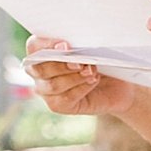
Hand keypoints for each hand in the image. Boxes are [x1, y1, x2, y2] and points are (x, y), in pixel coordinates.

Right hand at [23, 37, 137, 119]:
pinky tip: (93, 80)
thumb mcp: (90, 47)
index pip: (34, 46)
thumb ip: (77, 45)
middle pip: (39, 69)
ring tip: (92, 71)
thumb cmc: (99, 59)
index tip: (65, 45)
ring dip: (75, 77)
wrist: (116, 83)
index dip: (46, 45)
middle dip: (61, 65)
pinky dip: (82, 88)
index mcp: (41, 50)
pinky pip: (66, 98)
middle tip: (81, 63)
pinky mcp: (58, 105)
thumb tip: (70, 48)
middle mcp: (38, 72)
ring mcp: (46, 91)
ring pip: (53, 85)